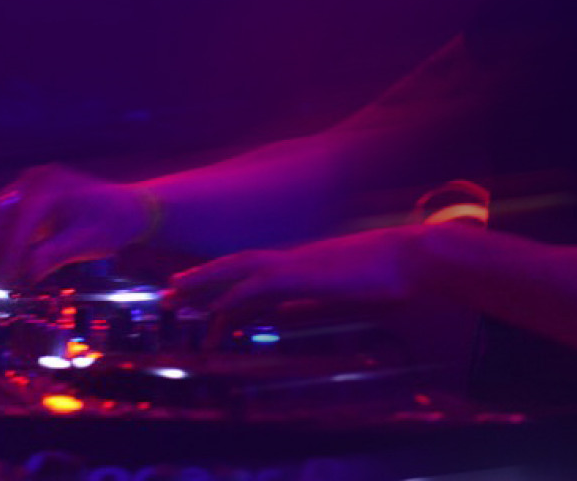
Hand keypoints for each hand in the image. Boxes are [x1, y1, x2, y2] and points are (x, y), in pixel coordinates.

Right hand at [0, 164, 152, 285]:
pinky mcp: (29, 190)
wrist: (129, 208)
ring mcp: (30, 181)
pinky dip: (6, 233)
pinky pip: (4, 212)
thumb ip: (51, 257)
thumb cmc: (111, 224)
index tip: (4, 281)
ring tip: (14, 267)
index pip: (16, 224)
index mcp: (49, 189)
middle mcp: (35, 179)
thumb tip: (23, 275)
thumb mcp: (83, 244)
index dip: (7, 255)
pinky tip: (20, 252)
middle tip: (7, 277)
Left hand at [165, 226, 426, 320]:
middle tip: (168, 292)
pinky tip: (215, 311)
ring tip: (174, 294)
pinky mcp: (302, 274)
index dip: (221, 289)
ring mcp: (295, 264)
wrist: (409, 259)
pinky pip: (259, 285)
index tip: (197, 303)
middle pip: (234, 265)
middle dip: (200, 279)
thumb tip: (281, 317)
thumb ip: (307, 303)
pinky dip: (233, 297)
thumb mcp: (338, 294)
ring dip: (203, 282)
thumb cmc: (383, 277)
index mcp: (298, 266)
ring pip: (237, 268)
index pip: (251, 277)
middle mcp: (291, 261)